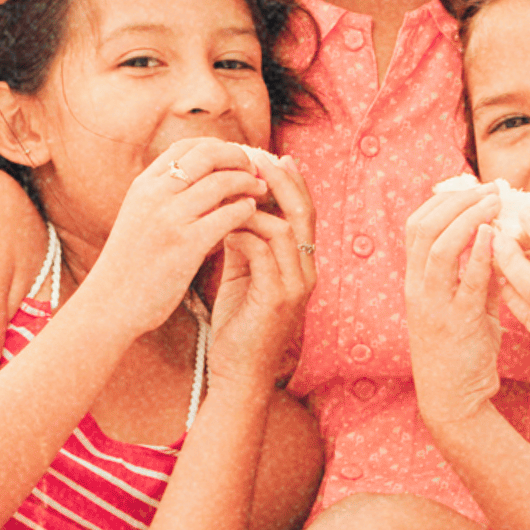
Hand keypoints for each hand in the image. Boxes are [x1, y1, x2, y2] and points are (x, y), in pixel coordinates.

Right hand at [92, 139, 269, 337]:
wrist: (110, 305)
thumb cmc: (129, 267)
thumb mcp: (138, 219)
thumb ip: (163, 197)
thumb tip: (200, 180)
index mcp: (143, 185)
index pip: (187, 146)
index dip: (218, 147)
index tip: (235, 159)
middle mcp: (155, 195)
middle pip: (209, 155)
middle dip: (238, 157)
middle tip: (255, 171)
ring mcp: (170, 218)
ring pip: (222, 182)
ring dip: (248, 183)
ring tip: (260, 191)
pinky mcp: (187, 245)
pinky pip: (228, 215)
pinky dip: (245, 210)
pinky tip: (251, 215)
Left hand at [205, 152, 316, 390]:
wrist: (238, 374)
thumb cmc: (239, 326)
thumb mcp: (243, 275)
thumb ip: (245, 242)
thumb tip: (234, 207)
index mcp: (300, 265)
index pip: (303, 212)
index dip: (291, 182)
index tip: (271, 155)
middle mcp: (306, 272)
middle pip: (303, 212)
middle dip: (282, 180)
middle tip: (258, 156)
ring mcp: (296, 286)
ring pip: (284, 228)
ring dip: (255, 205)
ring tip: (230, 190)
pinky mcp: (278, 299)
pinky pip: (264, 252)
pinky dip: (243, 233)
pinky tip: (223, 226)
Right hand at [403, 183, 505, 431]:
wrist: (452, 399)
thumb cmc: (462, 352)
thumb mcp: (468, 306)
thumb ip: (480, 275)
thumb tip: (503, 240)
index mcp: (416, 281)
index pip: (417, 225)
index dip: (444, 200)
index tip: (475, 188)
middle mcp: (418, 288)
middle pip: (424, 227)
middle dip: (458, 200)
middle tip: (491, 189)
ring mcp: (434, 305)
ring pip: (439, 246)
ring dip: (469, 218)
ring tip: (496, 204)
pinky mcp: (457, 322)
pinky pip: (465, 280)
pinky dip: (479, 252)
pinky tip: (496, 235)